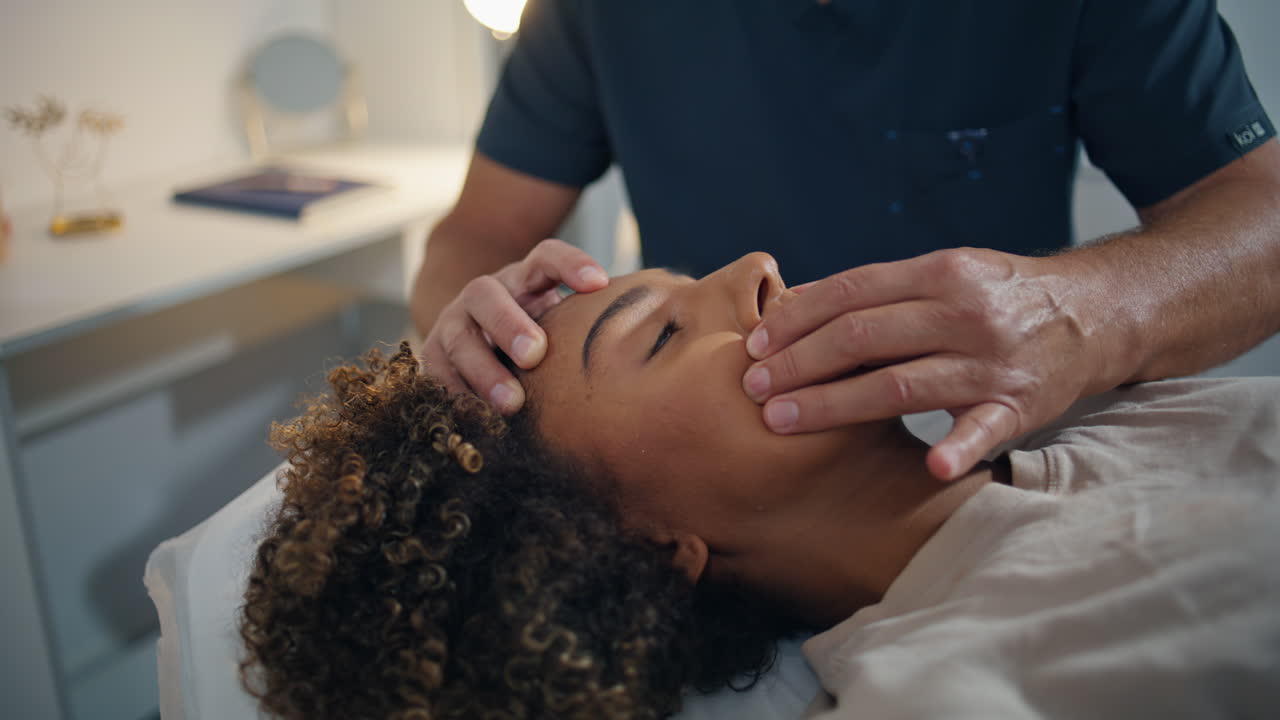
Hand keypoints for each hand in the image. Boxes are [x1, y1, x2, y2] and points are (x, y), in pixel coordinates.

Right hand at [419, 238, 607, 412]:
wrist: (469, 339)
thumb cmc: (538, 337)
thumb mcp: (562, 322)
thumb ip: (595, 326)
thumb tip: (665, 330)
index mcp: (525, 279)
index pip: (546, 257)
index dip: (570, 265)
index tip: (599, 283)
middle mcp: (486, 293)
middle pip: (490, 295)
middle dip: (511, 323)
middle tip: (535, 354)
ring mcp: (454, 323)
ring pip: (461, 337)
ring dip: (485, 370)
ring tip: (511, 402)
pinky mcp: (433, 355)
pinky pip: (439, 374)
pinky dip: (458, 396)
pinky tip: (480, 420)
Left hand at [742, 248, 1109, 479]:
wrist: (1093, 313)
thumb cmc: (998, 297)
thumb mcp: (944, 273)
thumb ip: (879, 290)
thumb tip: (795, 305)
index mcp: (940, 273)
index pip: (851, 293)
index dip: (796, 318)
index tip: (754, 345)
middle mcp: (963, 312)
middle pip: (863, 336)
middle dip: (798, 363)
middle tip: (752, 387)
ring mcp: (991, 360)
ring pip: (900, 383)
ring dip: (833, 403)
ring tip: (781, 420)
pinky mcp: (1019, 404)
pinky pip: (984, 429)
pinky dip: (958, 446)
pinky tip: (928, 465)